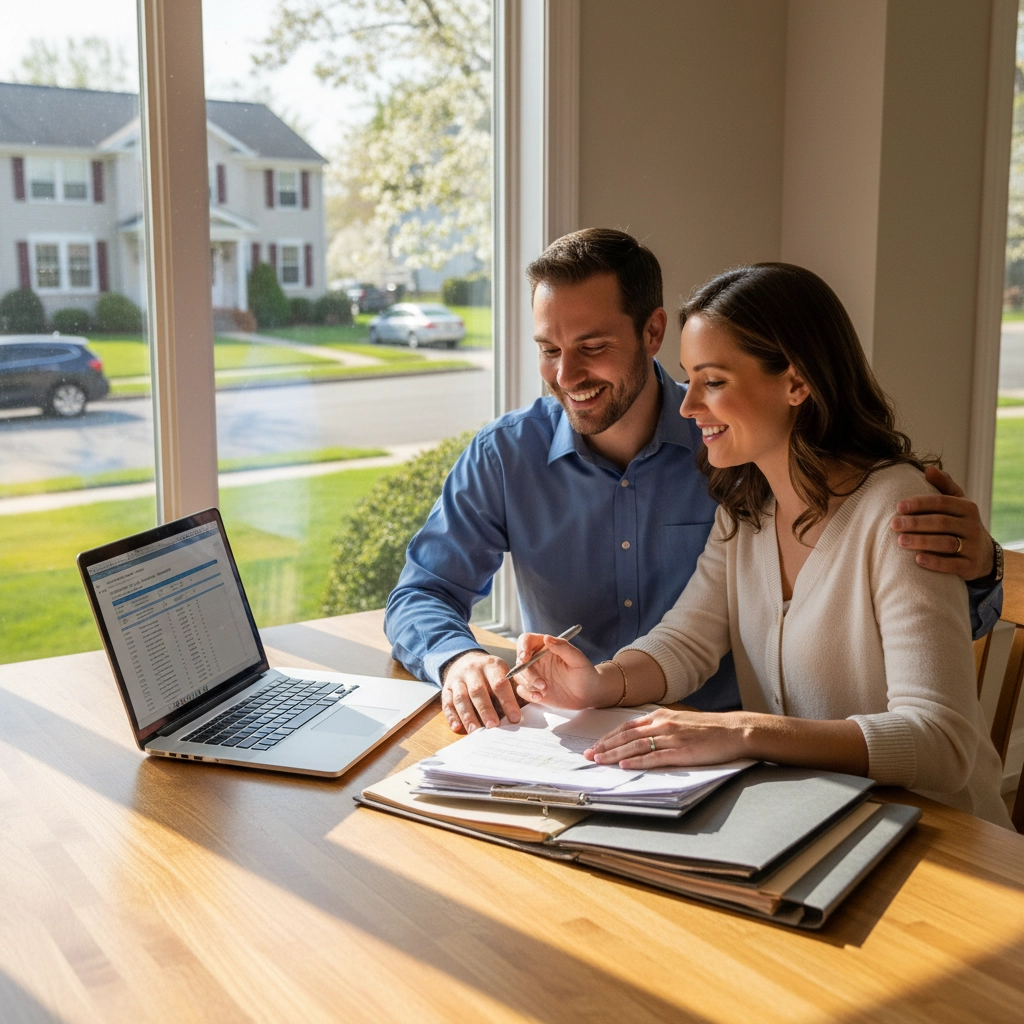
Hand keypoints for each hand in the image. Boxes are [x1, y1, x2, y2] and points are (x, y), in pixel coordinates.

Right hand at [441, 651, 520, 732]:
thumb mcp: (503, 671)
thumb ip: (513, 688)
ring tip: (476, 731)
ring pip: (461, 698)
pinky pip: (447, 703)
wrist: (465, 660)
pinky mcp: (446, 689)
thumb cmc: (489, 673)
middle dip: (485, 710)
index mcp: (491, 665)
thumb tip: (525, 708)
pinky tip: (457, 727)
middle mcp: (472, 670)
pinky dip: (451, 716)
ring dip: (468, 716)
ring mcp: (457, 679)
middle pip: (478, 691)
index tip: (514, 718)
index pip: (499, 683)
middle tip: (493, 726)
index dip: (507, 701)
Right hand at [512, 633, 620, 709]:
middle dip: (527, 673)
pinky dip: (528, 695)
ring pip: (519, 676)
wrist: (589, 693)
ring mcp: (534, 675)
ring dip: (528, 684)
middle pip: (520, 661)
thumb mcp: (578, 659)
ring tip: (544, 691)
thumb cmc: (586, 673)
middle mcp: (536, 660)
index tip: (525, 658)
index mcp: (545, 647)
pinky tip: (540, 698)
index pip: (526, 641)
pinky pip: (522, 691)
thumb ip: (563, 647)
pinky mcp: (533, 689)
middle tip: (541, 683)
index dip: (522, 647)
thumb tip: (547, 638)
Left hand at [586, 708, 749, 768]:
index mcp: (661, 716)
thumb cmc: (709, 728)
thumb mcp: (680, 721)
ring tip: (600, 760)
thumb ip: (660, 726)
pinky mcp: (682, 752)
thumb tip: (641, 737)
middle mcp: (662, 724)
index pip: (627, 727)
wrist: (734, 730)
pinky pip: (655, 757)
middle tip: (589, 755)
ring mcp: (671, 738)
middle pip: (627, 736)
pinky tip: (625, 765)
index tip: (595, 745)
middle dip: (605, 746)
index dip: (609, 737)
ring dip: (615, 754)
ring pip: (636, 746)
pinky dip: (638, 762)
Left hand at [890, 465, 994, 580]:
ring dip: (922, 541)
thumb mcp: (957, 504)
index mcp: (967, 508)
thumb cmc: (960, 524)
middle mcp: (972, 526)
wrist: (983, 555)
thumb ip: (944, 486)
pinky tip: (917, 559)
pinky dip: (935, 562)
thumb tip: (929, 469)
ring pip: (946, 543)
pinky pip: (953, 565)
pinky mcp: (971, 566)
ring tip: (900, 541)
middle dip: (916, 523)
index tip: (898, 506)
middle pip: (942, 522)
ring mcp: (973, 547)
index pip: (942, 502)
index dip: (920, 503)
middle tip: (893, 524)